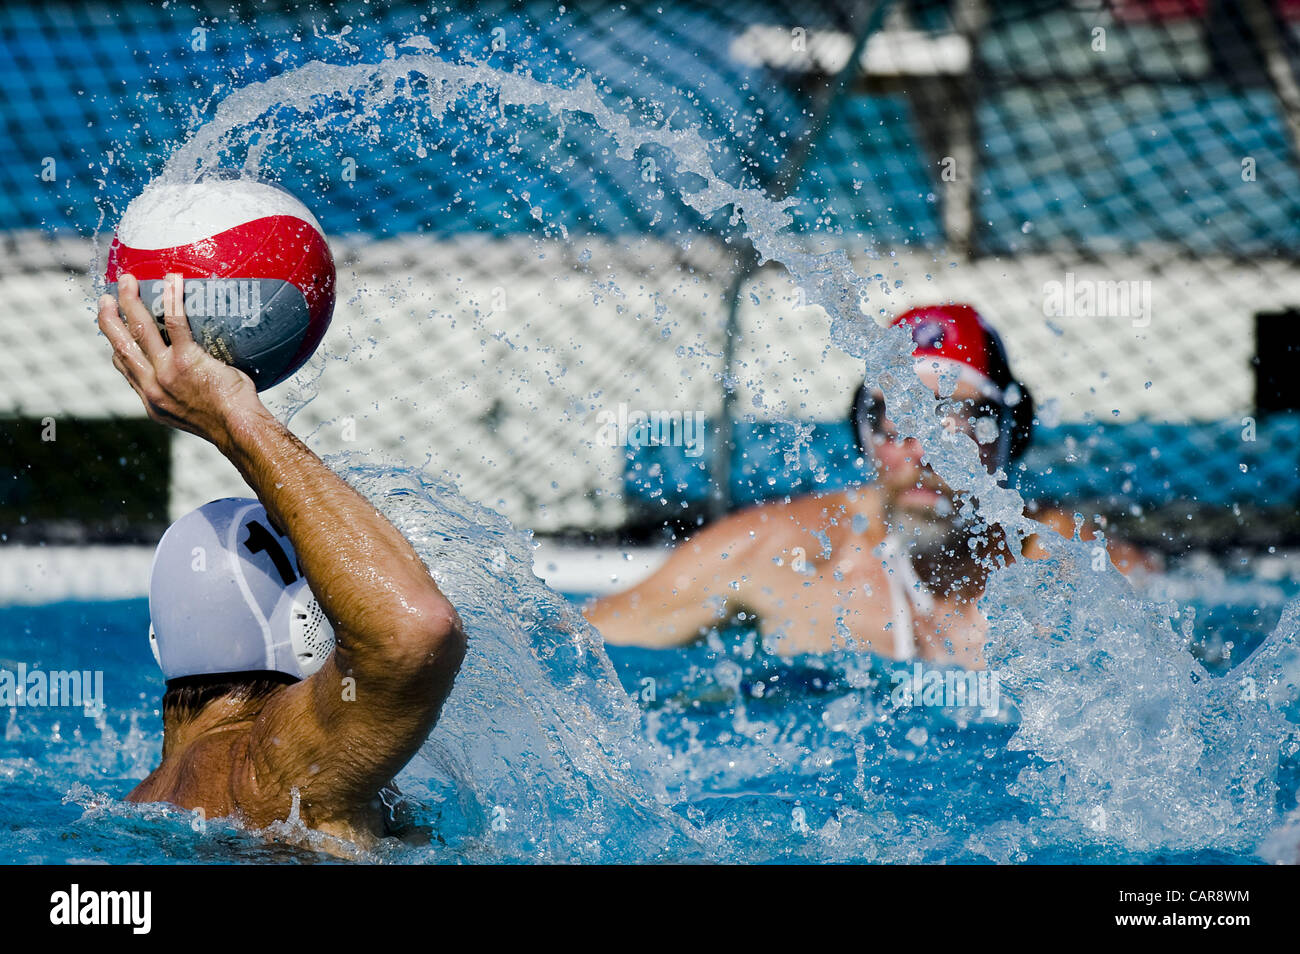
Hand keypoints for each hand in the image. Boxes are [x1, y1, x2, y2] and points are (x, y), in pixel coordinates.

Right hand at [98, 272, 267, 446]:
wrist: (238, 429)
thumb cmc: (230, 420)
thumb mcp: (197, 410)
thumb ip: (189, 392)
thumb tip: (202, 375)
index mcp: (152, 398)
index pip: (125, 367)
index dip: (116, 345)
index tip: (113, 329)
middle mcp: (152, 385)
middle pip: (121, 345)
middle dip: (109, 319)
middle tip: (106, 298)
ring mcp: (166, 372)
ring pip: (139, 330)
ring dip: (129, 302)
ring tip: (127, 281)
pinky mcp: (185, 361)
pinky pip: (175, 323)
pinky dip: (171, 299)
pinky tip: (172, 280)